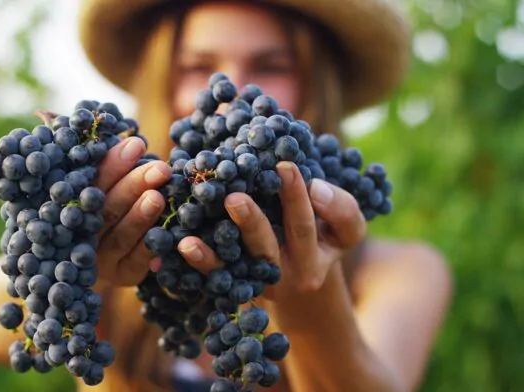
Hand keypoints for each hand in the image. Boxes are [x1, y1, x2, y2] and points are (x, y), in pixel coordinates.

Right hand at [93, 137, 171, 285]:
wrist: (114, 254)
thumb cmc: (113, 200)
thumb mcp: (107, 181)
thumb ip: (108, 163)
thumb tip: (127, 132)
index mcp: (73, 205)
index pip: (90, 182)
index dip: (112, 164)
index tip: (136, 144)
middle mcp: (81, 233)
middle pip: (105, 209)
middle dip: (133, 186)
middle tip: (159, 169)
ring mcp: (101, 259)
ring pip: (120, 236)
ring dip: (140, 216)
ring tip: (158, 197)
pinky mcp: (122, 275)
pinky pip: (138, 261)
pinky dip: (151, 246)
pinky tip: (167, 231)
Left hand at [175, 161, 365, 298]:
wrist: (304, 276)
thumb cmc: (325, 236)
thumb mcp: (344, 228)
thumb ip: (340, 207)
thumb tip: (315, 187)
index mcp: (316, 258)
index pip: (306, 226)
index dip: (298, 198)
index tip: (284, 166)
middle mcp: (286, 276)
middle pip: (268, 249)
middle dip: (251, 222)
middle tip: (234, 198)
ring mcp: (258, 284)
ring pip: (236, 267)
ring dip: (214, 252)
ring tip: (192, 237)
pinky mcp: (235, 287)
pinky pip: (216, 276)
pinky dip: (200, 261)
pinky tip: (184, 245)